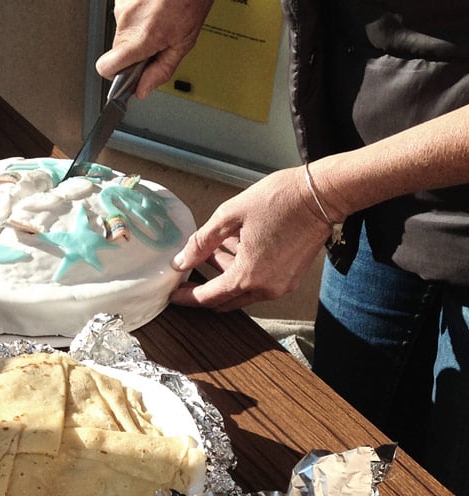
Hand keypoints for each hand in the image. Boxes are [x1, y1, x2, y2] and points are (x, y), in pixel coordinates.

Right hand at [95, 0, 215, 97]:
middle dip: (134, 51)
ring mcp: (122, 5)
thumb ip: (161, 70)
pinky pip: (125, 14)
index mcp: (141, 37)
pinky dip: (138, 14)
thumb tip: (143, 90)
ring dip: (138, 30)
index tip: (128, 74)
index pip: (107, 68)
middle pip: (118, 50)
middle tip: (156, 41)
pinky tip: (154, 7)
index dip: (116, 74)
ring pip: (123, 31)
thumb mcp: (184, 42)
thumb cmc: (190, 0)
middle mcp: (127, 20)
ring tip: (158, 18)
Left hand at [169, 167, 333, 311]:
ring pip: (242, 290)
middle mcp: (265, 288)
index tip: (172, 293)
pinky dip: (244, 271)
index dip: (187, 296)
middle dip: (205, 288)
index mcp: (247, 276)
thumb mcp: (230, 216)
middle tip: (189, 273)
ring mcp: (281, 285)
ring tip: (214, 249)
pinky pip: (259, 282)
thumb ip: (201, 242)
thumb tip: (181, 261)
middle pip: (225, 300)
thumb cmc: (280, 199)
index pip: (207, 297)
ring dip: (225, 275)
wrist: (324, 193)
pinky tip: (238, 246)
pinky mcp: (291, 278)